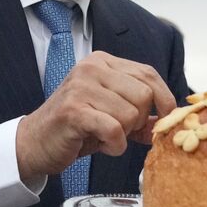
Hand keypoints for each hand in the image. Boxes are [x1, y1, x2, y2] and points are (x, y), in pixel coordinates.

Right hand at [15, 51, 175, 183]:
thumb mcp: (111, 113)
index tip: (163, 118)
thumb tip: (172, 119)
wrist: (35, 143)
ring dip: (124, 135)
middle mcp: (92, 68)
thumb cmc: (76, 127)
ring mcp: (81, 87)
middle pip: (143, 95)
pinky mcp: (73, 111)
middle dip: (138, 120)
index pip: (148, 73)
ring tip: (104, 136)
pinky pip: (114, 130)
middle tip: (119, 130)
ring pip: (130, 114)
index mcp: (103, 62)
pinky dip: (115, 145)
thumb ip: (141, 113)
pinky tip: (102, 145)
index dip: (163, 99)